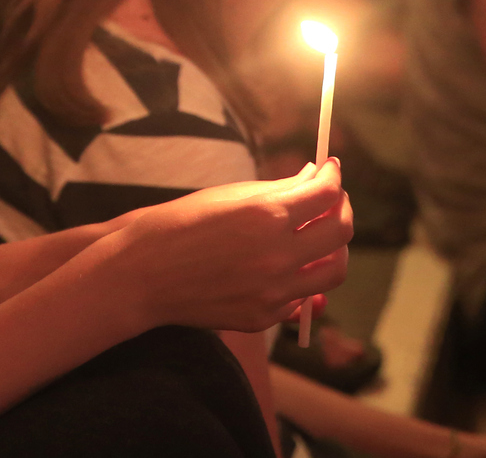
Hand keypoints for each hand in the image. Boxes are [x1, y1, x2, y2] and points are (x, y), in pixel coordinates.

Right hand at [115, 159, 350, 333]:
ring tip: (318, 235)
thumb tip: (314, 177)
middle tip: (331, 199)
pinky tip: (285, 264)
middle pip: (341, 233)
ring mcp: (273, 292)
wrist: (143, 272)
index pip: (326, 193)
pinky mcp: (264, 317)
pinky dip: (302, 278)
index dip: (334, 176)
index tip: (331, 170)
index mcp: (266, 216)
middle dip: (342, 209)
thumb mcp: (229, 196)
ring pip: (334, 272)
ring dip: (333, 249)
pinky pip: (301, 298)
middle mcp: (277, 256)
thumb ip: (279, 189)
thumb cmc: (181, 224)